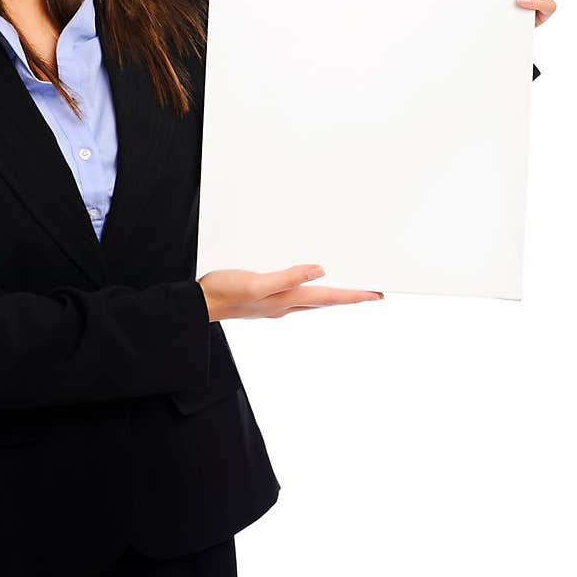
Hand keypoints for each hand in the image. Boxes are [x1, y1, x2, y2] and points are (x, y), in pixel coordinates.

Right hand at [197, 264, 382, 321]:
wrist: (199, 304)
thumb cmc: (224, 292)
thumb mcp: (257, 282)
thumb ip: (288, 277)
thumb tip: (321, 270)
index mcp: (287, 300)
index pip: (329, 298)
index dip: (354, 296)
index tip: (377, 294)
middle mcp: (285, 305)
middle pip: (325, 302)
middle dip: (349, 297)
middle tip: (370, 293)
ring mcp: (275, 305)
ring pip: (312, 301)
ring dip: (331, 296)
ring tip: (347, 290)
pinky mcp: (264, 300)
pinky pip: (295, 296)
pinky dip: (310, 291)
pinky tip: (306, 285)